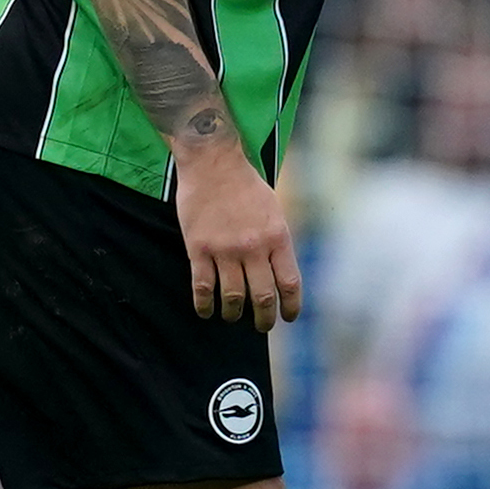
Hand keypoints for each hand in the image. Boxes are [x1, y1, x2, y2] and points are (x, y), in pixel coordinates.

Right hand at [173, 142, 299, 330]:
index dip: (290, 307)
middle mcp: (253, 247)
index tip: (288, 317)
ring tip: (233, 318)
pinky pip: (203, 288)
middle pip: (263, 298)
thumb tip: (280, 271)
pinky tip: (207, 311)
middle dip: (264, 319)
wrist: (213, 162)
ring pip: (233, 298)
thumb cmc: (245, 184)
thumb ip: (277, 240)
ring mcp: (225, 250)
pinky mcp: (199, 249)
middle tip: (262, 326)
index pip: (289, 283)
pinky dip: (205, 305)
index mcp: (277, 237)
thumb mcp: (274, 210)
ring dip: (234, 314)